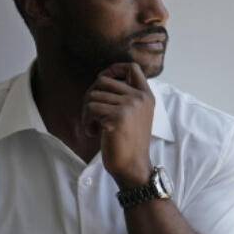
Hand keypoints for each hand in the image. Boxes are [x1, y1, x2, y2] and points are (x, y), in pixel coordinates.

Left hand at [83, 62, 154, 187]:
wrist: (133, 166)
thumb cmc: (130, 142)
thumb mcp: (136, 114)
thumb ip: (127, 96)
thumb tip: (102, 79)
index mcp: (146, 96)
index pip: (132, 67)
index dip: (113, 68)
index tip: (103, 79)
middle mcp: (140, 98)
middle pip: (104, 81)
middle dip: (92, 95)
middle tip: (92, 113)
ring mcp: (129, 106)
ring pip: (93, 96)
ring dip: (88, 112)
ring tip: (95, 127)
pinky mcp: (116, 118)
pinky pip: (90, 109)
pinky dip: (87, 122)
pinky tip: (94, 133)